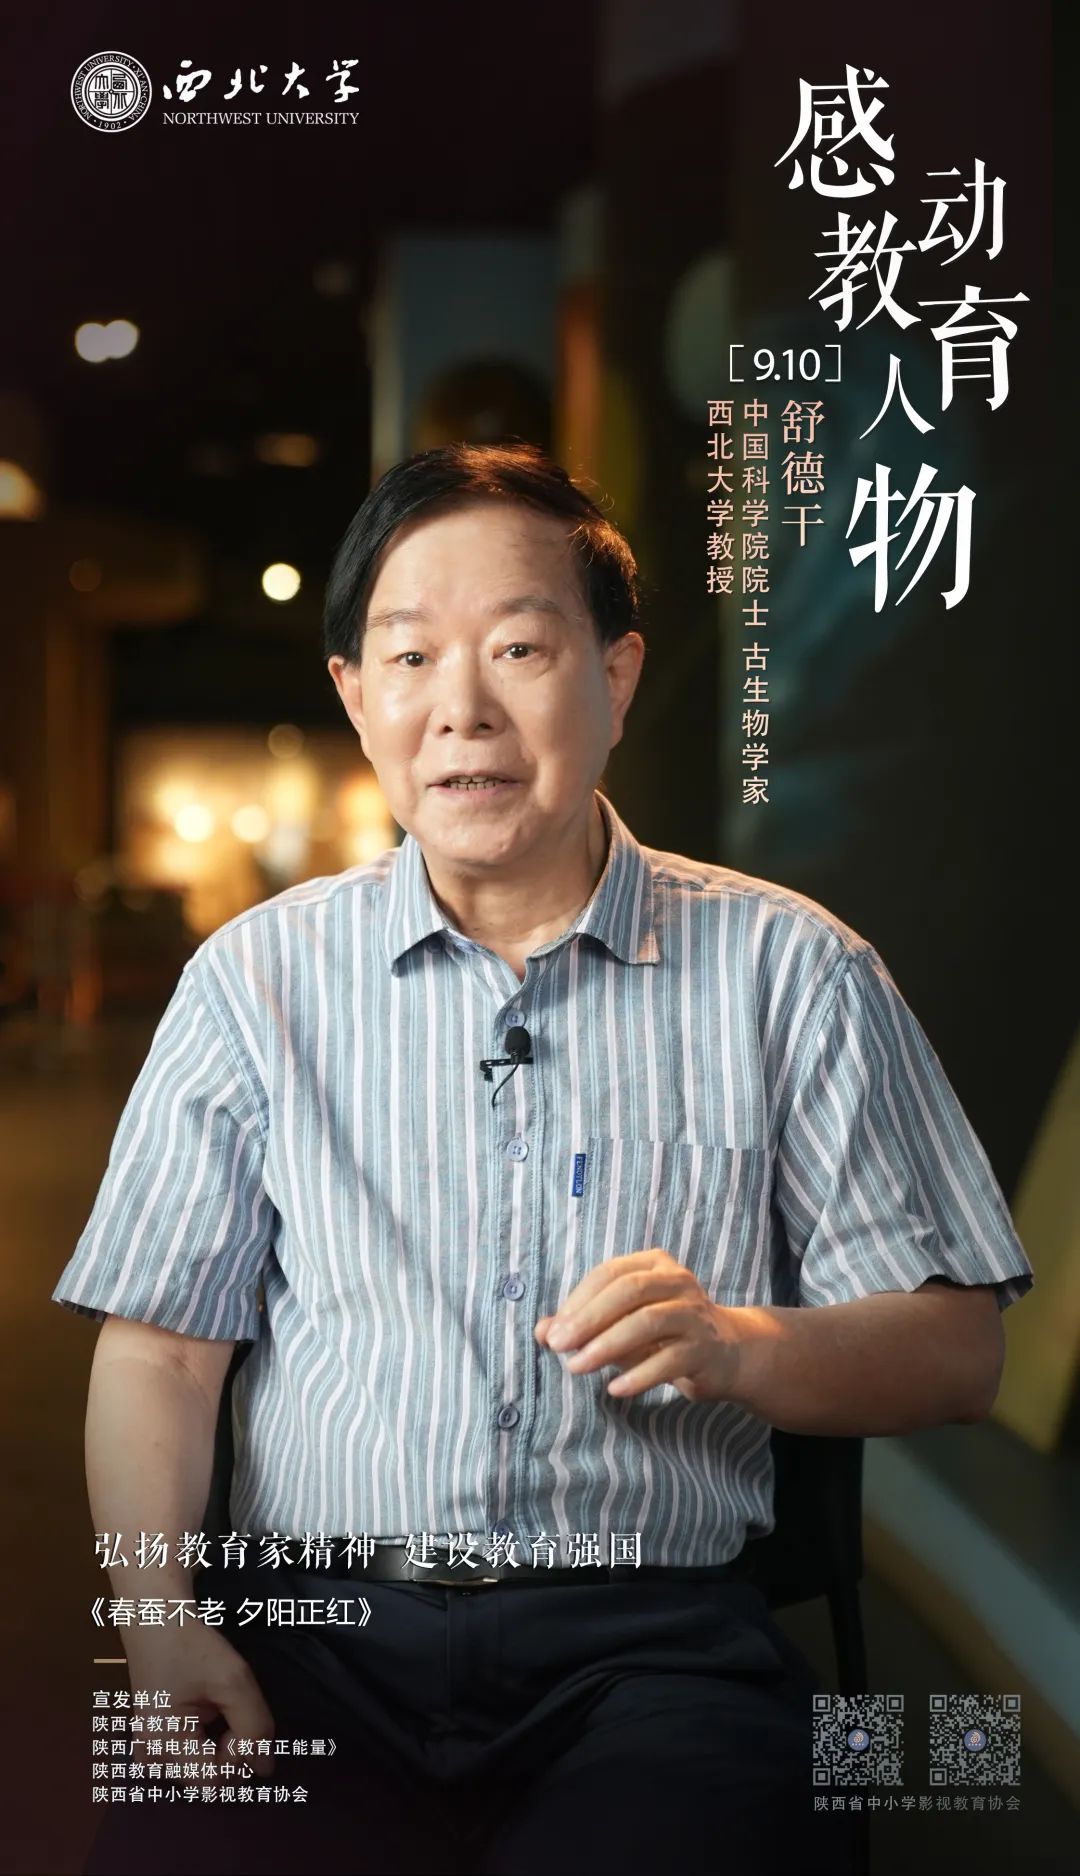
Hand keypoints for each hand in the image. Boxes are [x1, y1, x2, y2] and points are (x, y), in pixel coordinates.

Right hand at [123, 1622, 276, 1780]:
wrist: (156, 1619)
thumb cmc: (191, 1645)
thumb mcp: (233, 1679)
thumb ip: (255, 1726)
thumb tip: (265, 1770)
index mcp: (161, 1745)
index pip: (215, 1780)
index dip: (239, 1756)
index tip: (239, 1718)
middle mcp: (150, 1760)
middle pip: (207, 1782)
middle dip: (231, 1756)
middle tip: (232, 1713)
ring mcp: (148, 1755)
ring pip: (201, 1774)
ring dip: (221, 1752)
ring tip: (220, 1713)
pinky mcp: (153, 1745)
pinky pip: (190, 1761)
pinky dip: (208, 1746)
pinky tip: (209, 1719)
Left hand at [534, 1249, 741, 1401]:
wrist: (726, 1354)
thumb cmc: (663, 1333)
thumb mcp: (621, 1323)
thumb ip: (582, 1324)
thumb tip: (542, 1331)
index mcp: (654, 1264)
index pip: (610, 1273)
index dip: (578, 1300)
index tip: (553, 1331)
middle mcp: (678, 1281)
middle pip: (629, 1291)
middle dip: (588, 1318)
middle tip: (558, 1346)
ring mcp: (695, 1313)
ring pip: (648, 1321)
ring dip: (607, 1345)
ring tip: (577, 1367)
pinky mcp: (706, 1349)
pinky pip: (669, 1360)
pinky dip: (639, 1375)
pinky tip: (614, 1390)